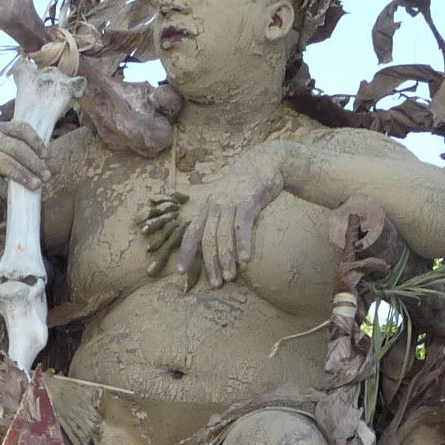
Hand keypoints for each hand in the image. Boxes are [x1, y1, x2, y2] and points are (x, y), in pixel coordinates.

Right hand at [0, 122, 50, 201]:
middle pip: (16, 148)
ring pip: (5, 163)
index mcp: (0, 128)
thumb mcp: (7, 149)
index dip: (36, 141)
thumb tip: (55, 168)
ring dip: (23, 175)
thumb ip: (31, 156)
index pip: (22, 128)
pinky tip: (16, 194)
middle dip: (34, 162)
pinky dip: (6, 188)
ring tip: (37, 185)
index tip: (46, 155)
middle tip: (47, 176)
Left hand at [177, 150, 286, 288]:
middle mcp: (215, 205)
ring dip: (226, 258)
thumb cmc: (244, 186)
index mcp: (207, 207)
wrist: (264, 160)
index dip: (186, 253)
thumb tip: (214, 245)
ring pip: (224, 235)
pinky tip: (245, 260)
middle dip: (210, 263)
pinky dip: (243, 243)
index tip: (180, 273)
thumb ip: (218, 218)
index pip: (192, 233)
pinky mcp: (249, 200)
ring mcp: (231, 202)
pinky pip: (243, 226)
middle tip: (215, 284)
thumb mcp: (226, 200)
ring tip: (229, 277)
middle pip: (207, 238)